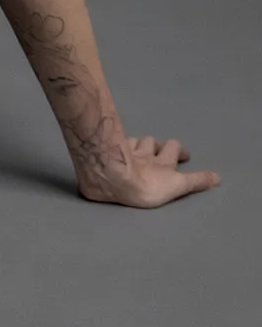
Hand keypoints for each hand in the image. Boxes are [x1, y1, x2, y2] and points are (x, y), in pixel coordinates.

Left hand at [76, 135, 221, 207]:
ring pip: (135, 141)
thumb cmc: (147, 185)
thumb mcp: (176, 186)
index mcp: (162, 162)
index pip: (175, 149)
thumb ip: (196, 181)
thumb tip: (218, 177)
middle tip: (160, 151)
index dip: (180, 151)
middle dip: (158, 145)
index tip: (185, 155)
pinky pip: (115, 144)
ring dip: (138, 144)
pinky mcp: (109, 152)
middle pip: (154, 142)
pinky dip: (118, 144)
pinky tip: (115, 148)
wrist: (114, 176)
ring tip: (138, 149)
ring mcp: (126, 151)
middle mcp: (146, 153)